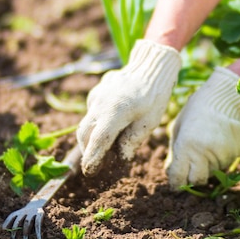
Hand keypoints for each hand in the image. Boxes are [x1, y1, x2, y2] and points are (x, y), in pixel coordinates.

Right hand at [77, 40, 180, 174]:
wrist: (150, 67)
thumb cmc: (154, 95)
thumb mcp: (150, 121)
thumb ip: (133, 140)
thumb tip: (121, 156)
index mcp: (114, 112)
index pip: (97, 141)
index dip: (92, 158)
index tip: (90, 171)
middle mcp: (100, 104)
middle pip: (85, 134)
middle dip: (87, 150)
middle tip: (96, 163)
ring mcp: (96, 96)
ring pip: (86, 122)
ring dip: (92, 137)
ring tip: (106, 146)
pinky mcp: (96, 92)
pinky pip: (92, 112)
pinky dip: (97, 122)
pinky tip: (111, 125)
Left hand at [165, 67, 239, 188]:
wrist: (222, 98)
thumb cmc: (195, 112)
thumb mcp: (178, 130)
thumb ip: (175, 154)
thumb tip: (171, 175)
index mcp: (186, 148)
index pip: (179, 179)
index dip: (176, 183)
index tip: (176, 182)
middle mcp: (205, 154)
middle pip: (198, 181)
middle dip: (193, 177)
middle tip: (193, 164)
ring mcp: (223, 155)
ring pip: (214, 171)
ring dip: (208, 164)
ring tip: (208, 143)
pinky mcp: (237, 153)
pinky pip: (226, 163)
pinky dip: (221, 157)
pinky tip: (219, 141)